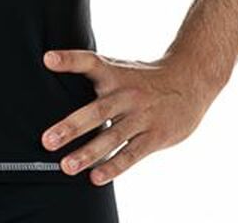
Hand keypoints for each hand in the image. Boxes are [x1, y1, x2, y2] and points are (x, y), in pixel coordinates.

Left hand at [39, 49, 218, 185]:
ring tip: (67, 166)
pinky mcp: (155, 136)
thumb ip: (93, 74)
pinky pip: (132, 154)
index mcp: (114, 73)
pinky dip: (114, 166)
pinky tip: (96, 177)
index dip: (69, 59)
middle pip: (97, 110)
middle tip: (48, 140)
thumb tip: (55, 72)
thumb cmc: (144, 78)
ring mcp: (141, 116)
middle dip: (71, 127)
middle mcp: (126, 94)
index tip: (48, 59)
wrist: (189, 81)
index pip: (89, 62)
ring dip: (89, 153)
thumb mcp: (120, 68)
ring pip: (112, 137)